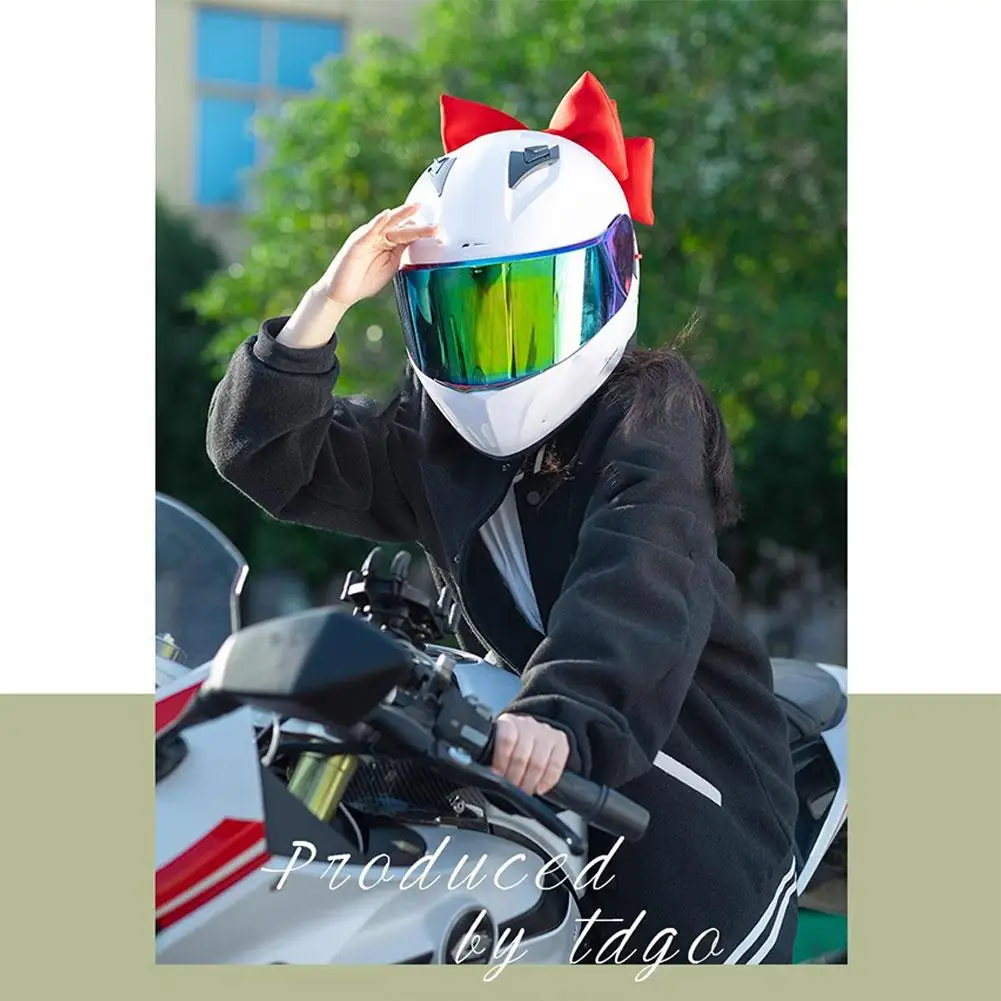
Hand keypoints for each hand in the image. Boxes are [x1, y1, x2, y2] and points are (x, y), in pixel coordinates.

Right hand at [320, 203, 438, 308]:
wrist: (343, 293)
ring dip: (403, 215)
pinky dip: (378, 222)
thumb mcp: (391, 267)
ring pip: (388, 223)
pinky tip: (388, 215)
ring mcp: (369, 237)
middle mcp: (380, 237)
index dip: (425, 234)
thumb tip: (419, 246)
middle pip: (403, 227)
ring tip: (416, 207)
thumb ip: (403, 254)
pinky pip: (370, 230)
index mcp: (390, 244)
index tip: (441, 235)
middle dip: (421, 225)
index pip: (410, 235)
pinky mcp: (357, 242)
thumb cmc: (365, 280)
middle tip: (437, 224)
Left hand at [491, 713, 569, 795]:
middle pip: (522, 755)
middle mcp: (528, 724)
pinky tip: (539, 789)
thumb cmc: (508, 747)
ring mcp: (546, 732)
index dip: (501, 761)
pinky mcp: (560, 741)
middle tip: (511, 789)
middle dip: (515, 778)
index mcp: (508, 723)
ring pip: (538, 762)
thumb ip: (490, 758)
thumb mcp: (495, 747)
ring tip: (523, 791)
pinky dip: (547, 781)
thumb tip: (486, 776)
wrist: (529, 737)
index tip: (497, 776)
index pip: (506, 739)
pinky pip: (556, 765)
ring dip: (529, 783)